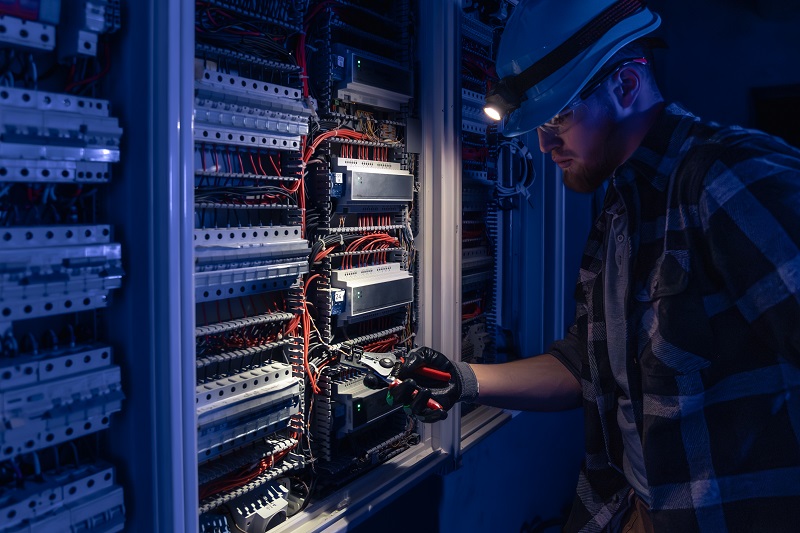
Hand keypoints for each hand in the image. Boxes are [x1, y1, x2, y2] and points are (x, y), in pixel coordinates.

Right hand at [363, 346, 478, 421]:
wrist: (455, 375)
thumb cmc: (437, 365)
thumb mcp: (426, 354)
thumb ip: (414, 358)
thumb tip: (404, 367)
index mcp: (400, 377)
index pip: (381, 381)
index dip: (374, 381)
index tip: (373, 379)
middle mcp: (405, 391)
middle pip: (393, 397)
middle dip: (400, 391)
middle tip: (411, 382)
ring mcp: (415, 402)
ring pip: (409, 408)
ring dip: (417, 400)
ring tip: (428, 390)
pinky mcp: (428, 411)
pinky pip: (426, 417)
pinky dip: (433, 415)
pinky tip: (440, 409)